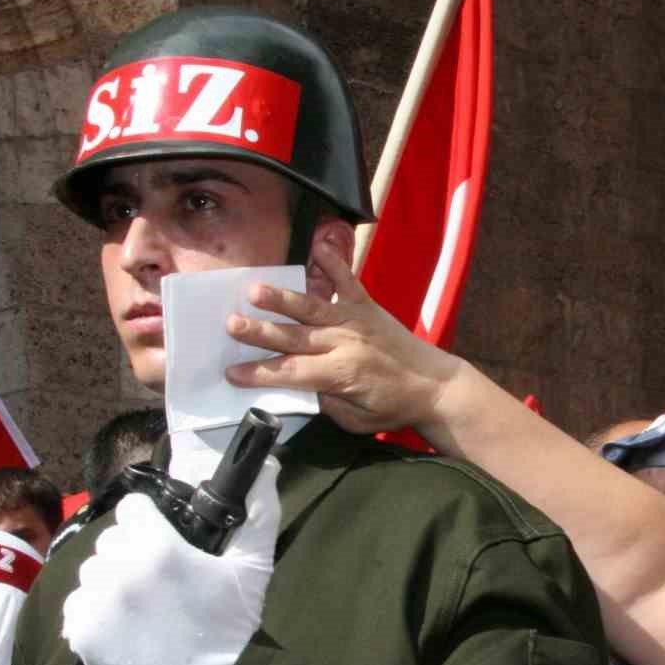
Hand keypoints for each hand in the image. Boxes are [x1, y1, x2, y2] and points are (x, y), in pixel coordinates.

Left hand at [62, 457, 280, 664]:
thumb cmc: (235, 625)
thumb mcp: (254, 565)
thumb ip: (259, 508)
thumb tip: (268, 462)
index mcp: (157, 548)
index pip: (133, 508)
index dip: (152, 524)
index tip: (168, 544)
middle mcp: (120, 572)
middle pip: (111, 541)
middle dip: (132, 554)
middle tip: (160, 582)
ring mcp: (97, 605)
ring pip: (92, 573)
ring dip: (112, 583)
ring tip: (142, 607)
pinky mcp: (83, 635)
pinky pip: (76, 607)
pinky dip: (95, 614)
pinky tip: (123, 627)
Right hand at [224, 242, 464, 435]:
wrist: (435, 385)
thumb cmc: (393, 406)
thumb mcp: (356, 419)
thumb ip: (325, 402)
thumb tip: (296, 386)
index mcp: (340, 374)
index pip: (291, 374)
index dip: (260, 374)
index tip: (230, 372)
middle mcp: (344, 343)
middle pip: (294, 337)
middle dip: (260, 332)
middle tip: (230, 324)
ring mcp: (355, 320)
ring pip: (312, 307)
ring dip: (282, 299)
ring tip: (255, 289)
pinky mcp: (367, 305)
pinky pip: (347, 281)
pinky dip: (332, 262)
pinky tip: (316, 245)